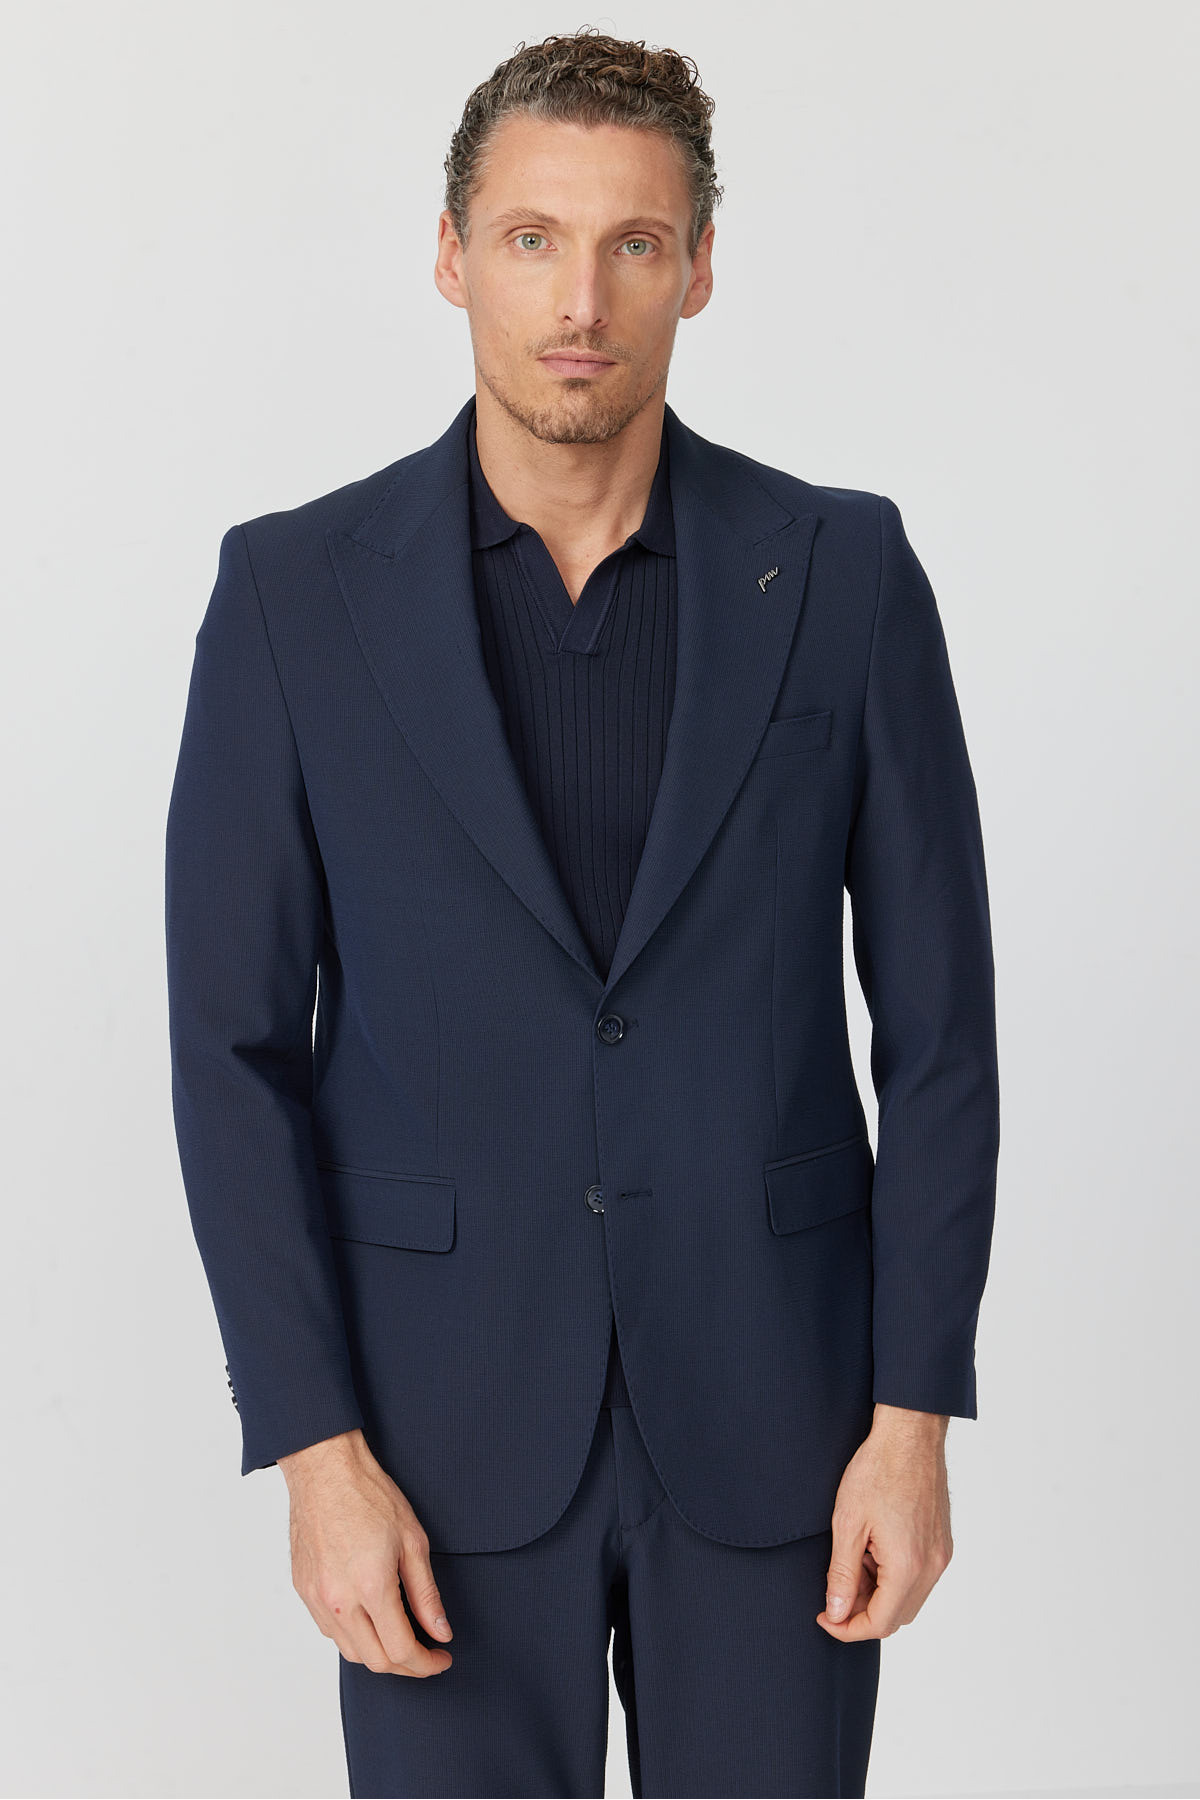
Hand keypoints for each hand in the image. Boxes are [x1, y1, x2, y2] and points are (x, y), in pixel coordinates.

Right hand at [278, 1428, 453, 1676]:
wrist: (325, 1470)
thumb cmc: (369, 1495)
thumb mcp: (413, 1541)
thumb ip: (426, 1594)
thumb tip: (440, 1632)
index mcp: (371, 1587)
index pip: (402, 1651)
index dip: (427, 1664)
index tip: (442, 1658)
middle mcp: (339, 1601)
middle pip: (375, 1662)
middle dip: (406, 1667)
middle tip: (427, 1654)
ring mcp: (317, 1599)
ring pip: (350, 1652)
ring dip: (379, 1655)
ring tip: (401, 1638)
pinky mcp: (303, 1591)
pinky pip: (330, 1631)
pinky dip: (354, 1637)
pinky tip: (371, 1621)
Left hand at [815, 1403, 952, 1640]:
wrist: (910, 1434)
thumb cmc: (877, 1471)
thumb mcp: (848, 1523)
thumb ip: (842, 1575)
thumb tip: (837, 1614)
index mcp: (909, 1566)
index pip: (880, 1623)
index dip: (848, 1629)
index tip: (824, 1618)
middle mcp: (932, 1567)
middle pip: (897, 1617)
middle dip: (862, 1613)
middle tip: (834, 1591)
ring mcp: (941, 1555)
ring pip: (909, 1600)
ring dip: (879, 1595)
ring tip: (853, 1561)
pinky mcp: (942, 1543)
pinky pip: (919, 1578)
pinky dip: (894, 1578)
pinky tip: (873, 1550)